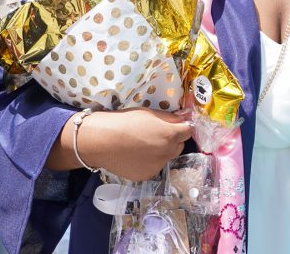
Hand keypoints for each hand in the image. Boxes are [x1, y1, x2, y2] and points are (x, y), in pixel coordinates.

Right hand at [78, 108, 192, 181]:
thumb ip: (170, 117)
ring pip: (167, 157)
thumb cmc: (125, 122)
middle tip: (156, 134)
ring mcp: (157, 166)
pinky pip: (154, 167)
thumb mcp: (149, 113)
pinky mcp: (146, 176)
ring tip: (142, 145)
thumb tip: (185, 117)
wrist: (102, 141)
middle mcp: (167, 153)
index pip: (188, 131)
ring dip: (161, 152)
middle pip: (179, 146)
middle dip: (172, 140)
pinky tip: (136, 155)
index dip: (182, 127)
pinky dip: (150, 162)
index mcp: (170, 135)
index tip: (175, 125)